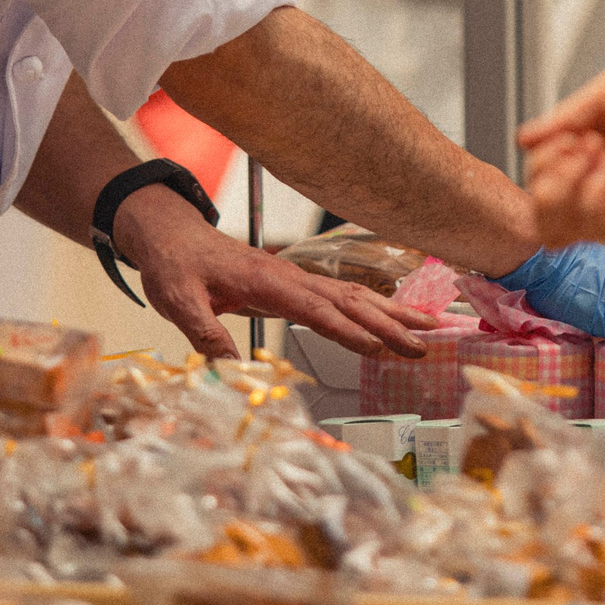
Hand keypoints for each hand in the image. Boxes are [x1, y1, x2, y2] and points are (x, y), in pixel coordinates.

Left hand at [113, 186, 440, 360]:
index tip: (377, 348)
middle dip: (389, 323)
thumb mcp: (177, 300)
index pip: (314, 307)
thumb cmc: (176, 266)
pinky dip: (377, 307)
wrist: (174, 237)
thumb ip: (203, 332)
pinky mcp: (298, 285)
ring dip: (393, 312)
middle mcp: (290, 277)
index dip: (346, 329)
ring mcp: (298, 279)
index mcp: (266, 280)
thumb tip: (228, 366)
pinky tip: (397, 318)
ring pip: (356, 295)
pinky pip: (345, 296)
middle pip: (350, 300)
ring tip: (431, 329)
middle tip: (424, 346)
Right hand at [518, 61, 604, 245]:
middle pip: (541, 207)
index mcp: (591, 156)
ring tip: (596, 150)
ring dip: (566, 182)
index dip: (541, 159)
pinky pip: (592, 227)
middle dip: (548, 171)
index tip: (565, 135)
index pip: (541, 178)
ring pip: (556, 228)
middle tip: (576, 144)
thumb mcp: (601, 97)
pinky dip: (592, 191)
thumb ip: (561, 121)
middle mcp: (600, 186)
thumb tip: (522, 138)